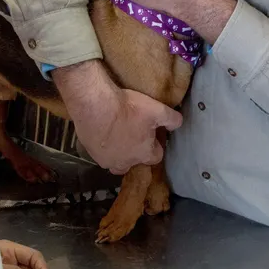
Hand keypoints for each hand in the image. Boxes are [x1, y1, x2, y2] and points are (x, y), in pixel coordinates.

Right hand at [52, 61, 181, 173]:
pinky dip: (102, 145)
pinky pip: (100, 153)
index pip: (156, 156)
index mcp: (144, 154)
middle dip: (136, 151)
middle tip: (133, 132)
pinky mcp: (91, 152)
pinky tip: (102, 130)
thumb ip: (172, 119)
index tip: (152, 132)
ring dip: (118, 152)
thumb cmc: (128, 109)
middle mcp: (126, 162)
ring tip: (116, 134)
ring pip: (115, 161)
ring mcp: (106, 160)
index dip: (155, 144)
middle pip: (135, 162)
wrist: (95, 105)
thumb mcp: (157, 110)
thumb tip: (178, 124)